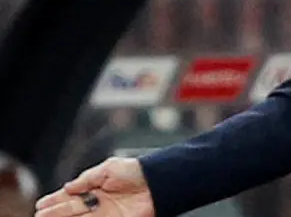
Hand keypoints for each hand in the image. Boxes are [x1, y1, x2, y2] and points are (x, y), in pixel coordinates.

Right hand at [34, 158, 153, 216]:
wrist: (158, 180)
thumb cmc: (137, 170)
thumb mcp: (108, 169)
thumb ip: (87, 179)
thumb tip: (68, 186)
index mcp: (98, 187)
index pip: (73, 195)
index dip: (57, 200)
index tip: (41, 204)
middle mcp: (100, 201)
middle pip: (72, 209)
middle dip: (56, 212)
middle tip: (40, 215)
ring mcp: (106, 213)